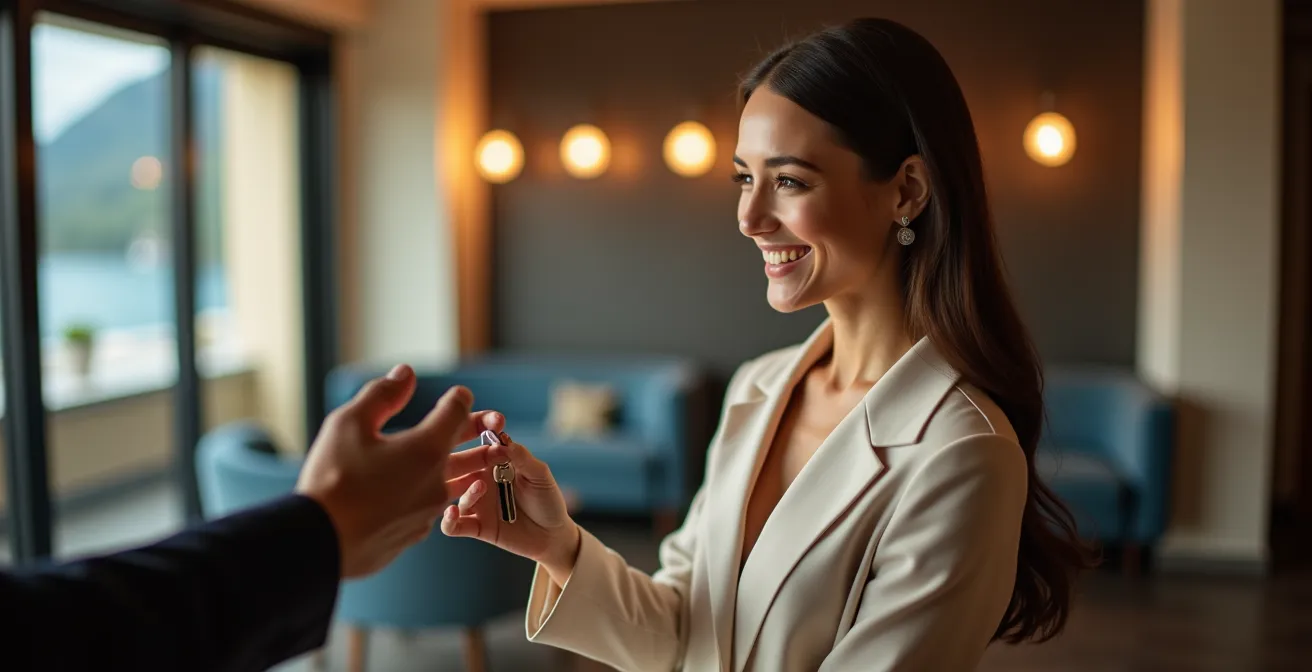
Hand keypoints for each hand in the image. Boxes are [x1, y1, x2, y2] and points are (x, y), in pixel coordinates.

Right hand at [295, 364, 504, 578]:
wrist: (317, 542)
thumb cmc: (331, 478)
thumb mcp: (349, 423)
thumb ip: (382, 395)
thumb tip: (405, 373)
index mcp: (426, 448)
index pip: (456, 413)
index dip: (458, 399)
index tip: (459, 395)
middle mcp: (436, 482)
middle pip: (467, 453)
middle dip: (481, 436)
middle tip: (497, 425)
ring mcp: (427, 513)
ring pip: (455, 487)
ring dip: (468, 471)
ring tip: (479, 465)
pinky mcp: (413, 535)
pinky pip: (432, 512)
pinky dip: (435, 500)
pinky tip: (427, 500)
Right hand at [440, 438, 581, 584]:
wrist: (553, 535)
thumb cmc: (547, 500)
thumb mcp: (539, 475)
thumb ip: (522, 458)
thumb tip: (503, 440)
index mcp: (494, 465)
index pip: (478, 447)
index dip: (472, 438)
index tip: (473, 429)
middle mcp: (481, 482)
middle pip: (458, 470)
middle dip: (455, 465)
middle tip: (462, 462)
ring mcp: (477, 505)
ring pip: (454, 496)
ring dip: (463, 491)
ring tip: (479, 488)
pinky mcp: (477, 527)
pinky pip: (453, 525)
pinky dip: (448, 520)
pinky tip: (452, 512)